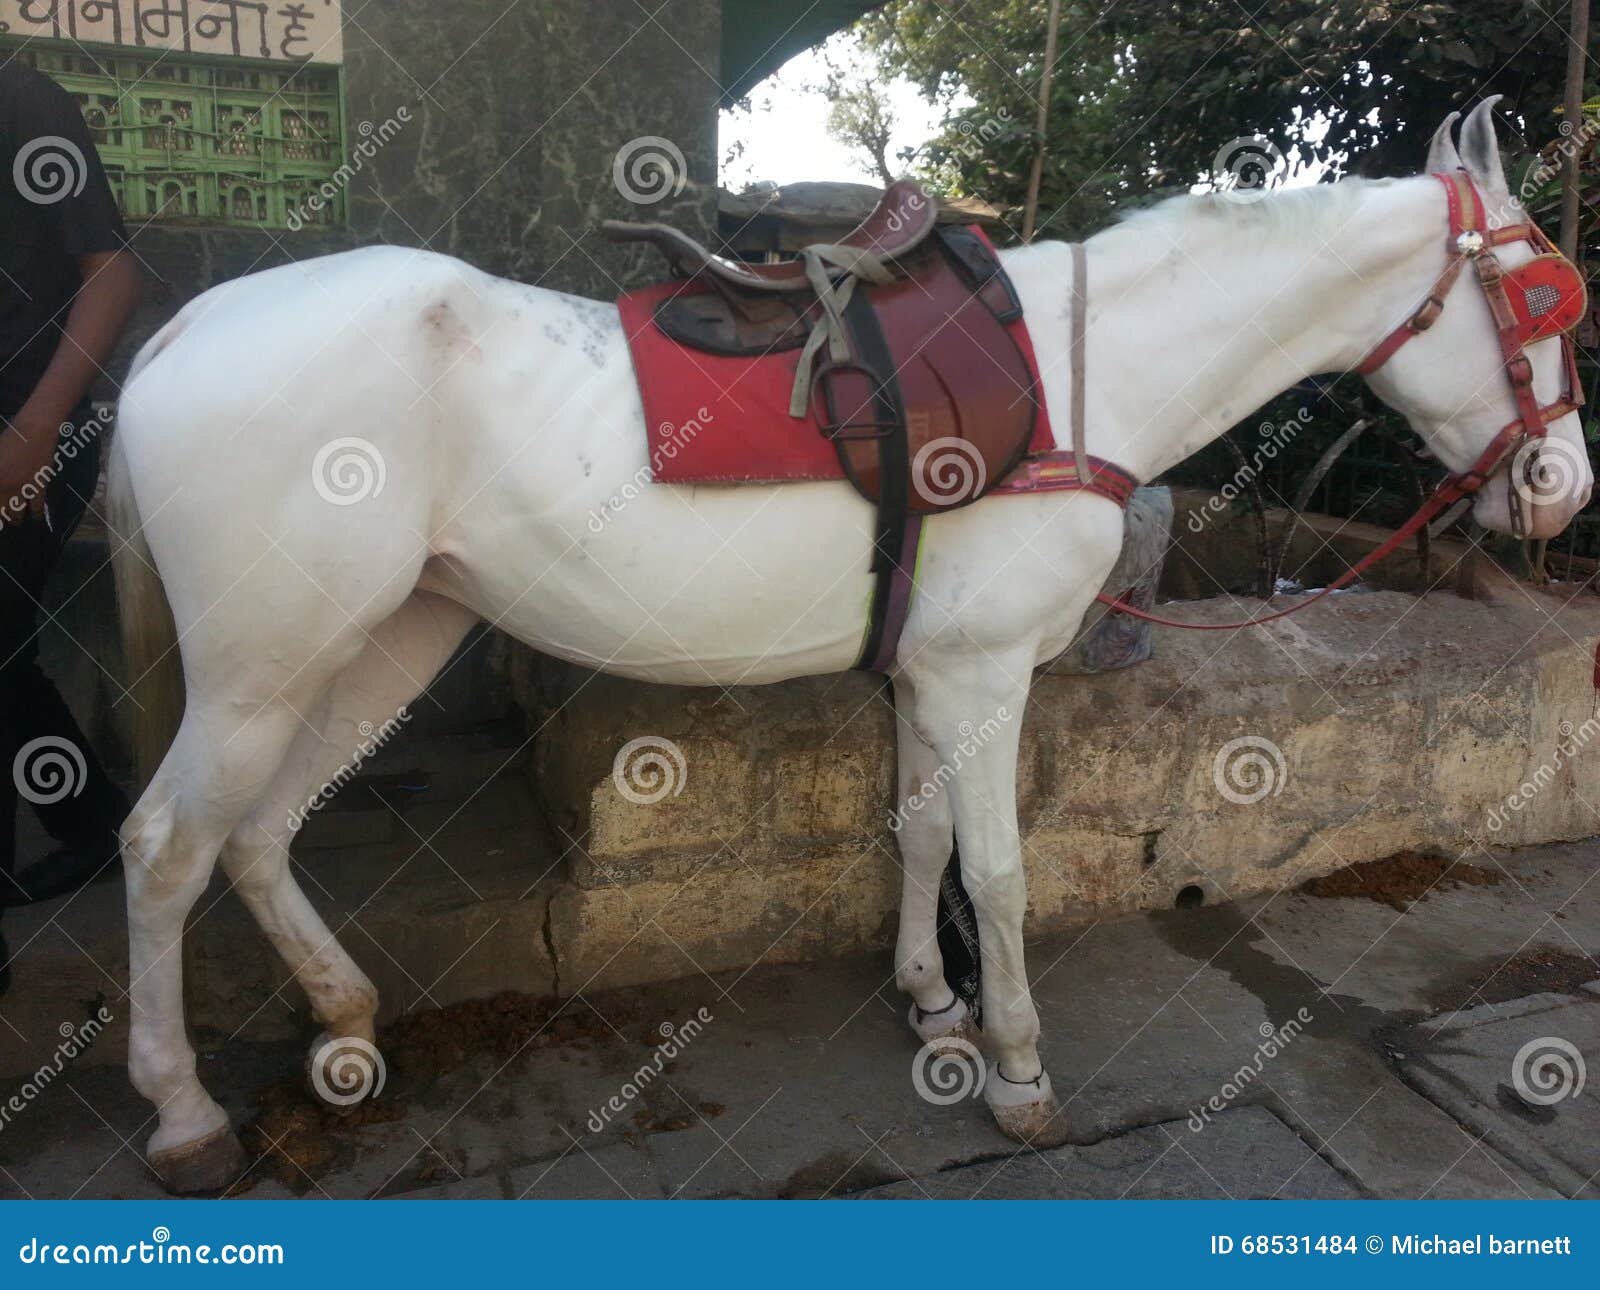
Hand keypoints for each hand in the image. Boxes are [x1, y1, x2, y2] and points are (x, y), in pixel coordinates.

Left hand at [0, 409, 61, 526]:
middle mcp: (4, 487)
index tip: (0, 520)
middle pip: (1, 512)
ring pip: (17, 515)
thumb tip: (1, 487)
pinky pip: (37, 508)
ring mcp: (22, 489)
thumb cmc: (10, 439)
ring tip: (15, 522)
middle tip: (4, 522)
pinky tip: (35, 518)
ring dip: (15, 521)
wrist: (35, 431)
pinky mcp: (38, 488)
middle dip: (2, 521)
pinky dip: (36, 516)